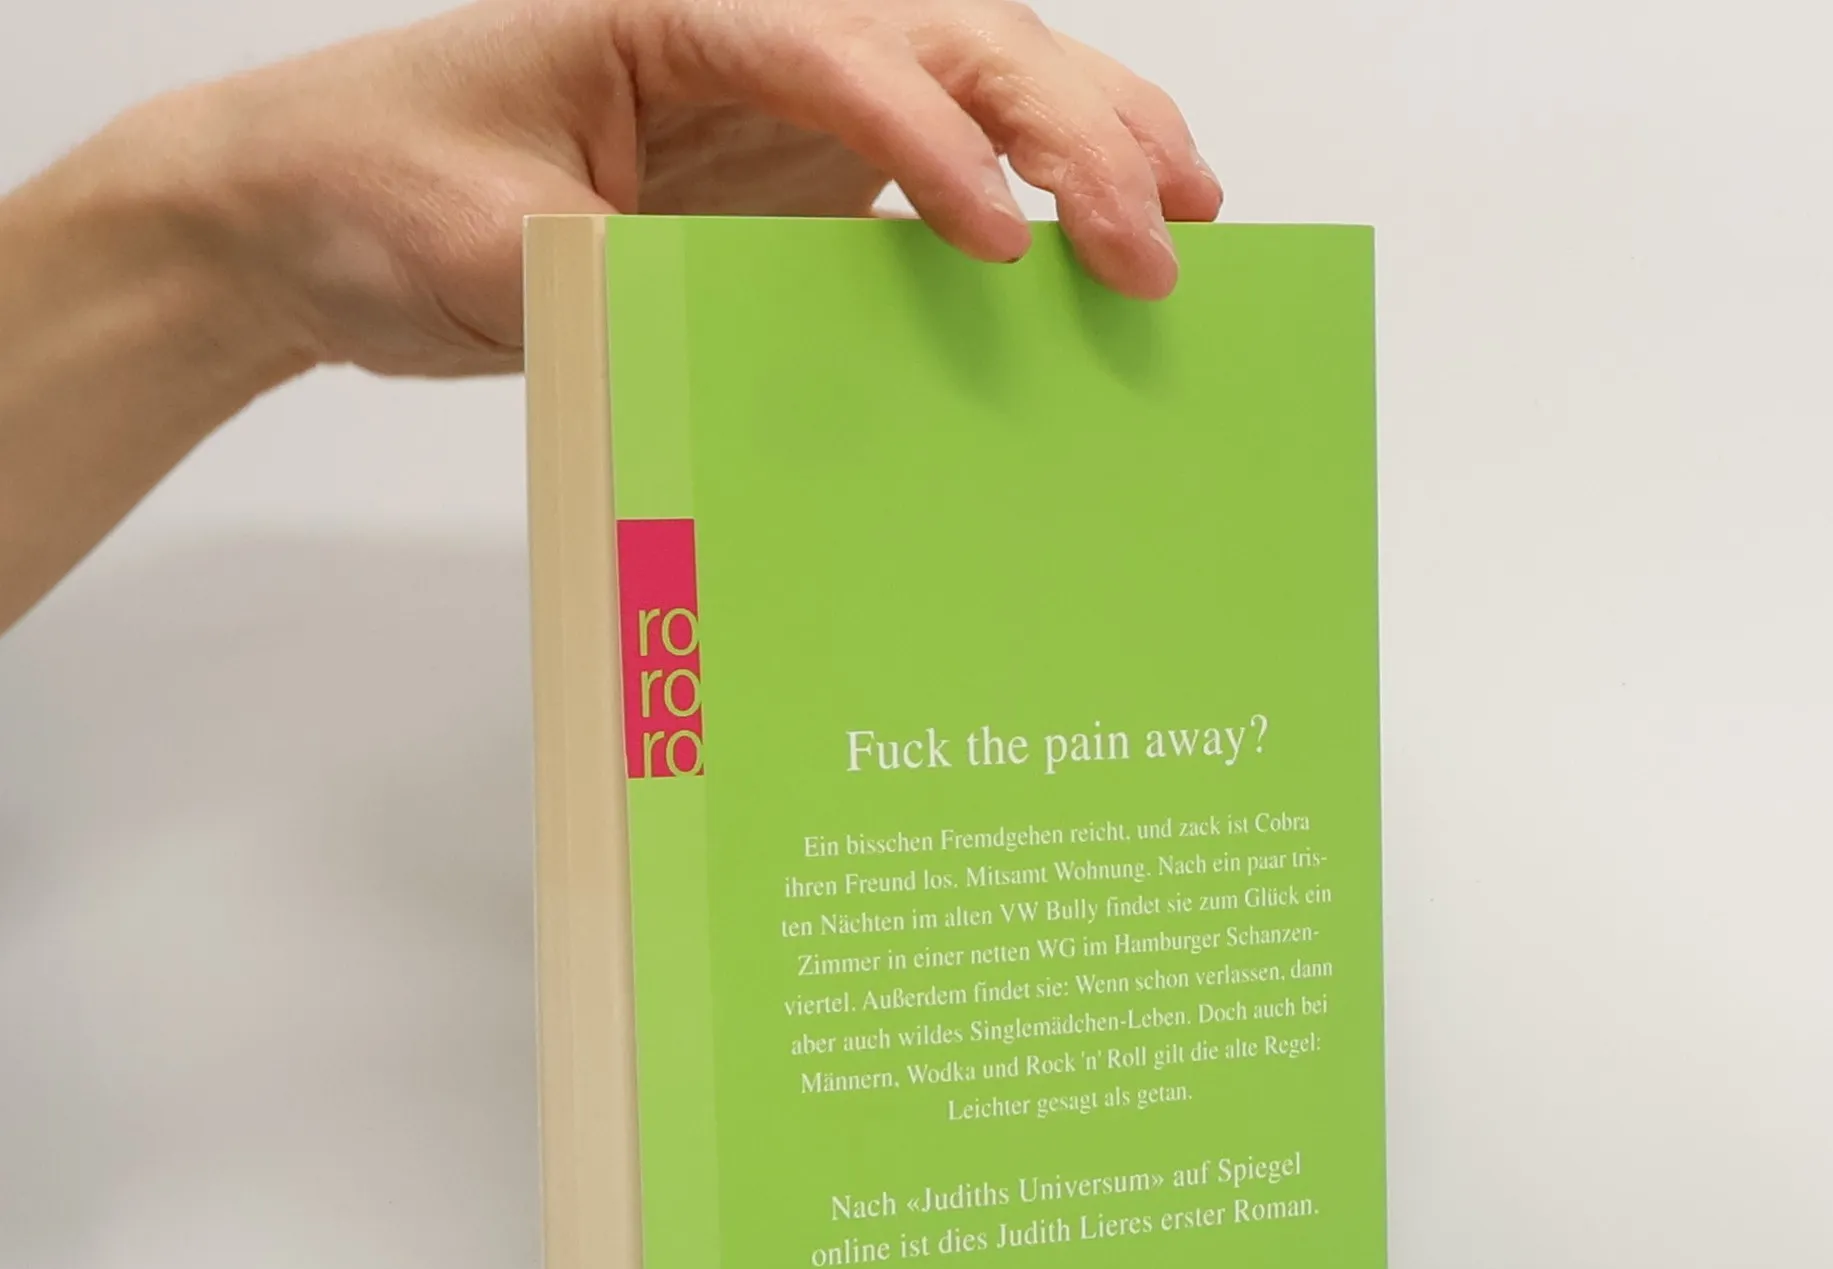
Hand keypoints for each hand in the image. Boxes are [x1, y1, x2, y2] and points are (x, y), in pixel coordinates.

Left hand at [143, 0, 1223, 377]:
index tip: (1002, 235)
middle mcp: (746, 35)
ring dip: (1089, 132)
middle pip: (949, 36)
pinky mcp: (786, 177)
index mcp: (666, 9)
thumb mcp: (477, 240)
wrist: (309, 210)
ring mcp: (777, 104)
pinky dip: (1028, 198)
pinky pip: (933, 174)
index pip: (837, 52)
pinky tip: (1090, 244)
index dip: (930, 136)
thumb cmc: (369, 184)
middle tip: (1160, 231)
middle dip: (1068, 125)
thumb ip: (615, 271)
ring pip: (971, 79)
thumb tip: (748, 339)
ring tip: (1190, 206)